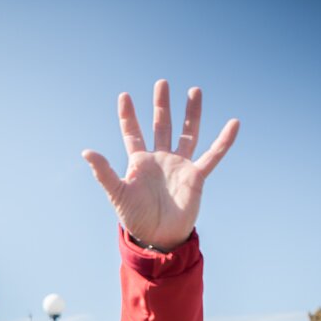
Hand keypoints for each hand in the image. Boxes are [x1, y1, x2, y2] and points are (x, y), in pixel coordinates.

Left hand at [83, 80, 239, 251]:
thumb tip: (86, 151)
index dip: (128, 115)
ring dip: (191, 113)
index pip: (133, 132)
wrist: (159, 237)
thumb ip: (104, 172)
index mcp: (139, 161)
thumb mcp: (117, 193)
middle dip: (161, 105)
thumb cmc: (135, 217)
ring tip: (194, 90)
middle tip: (162, 83)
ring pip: (187, 133)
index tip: (124, 96)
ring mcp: (179, 165)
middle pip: (161, 125)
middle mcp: (160, 158)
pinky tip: (234, 124)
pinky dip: (224, 141)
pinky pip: (213, 155)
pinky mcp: (196, 176)